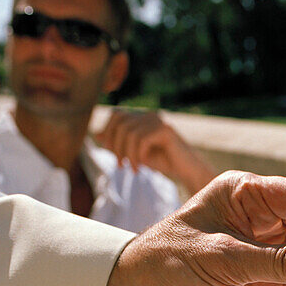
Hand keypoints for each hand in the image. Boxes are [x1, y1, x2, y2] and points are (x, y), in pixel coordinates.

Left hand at [95, 110, 214, 193]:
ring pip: (130, 133)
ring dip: (127, 154)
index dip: (109, 133)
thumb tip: (97, 134)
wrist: (188, 171)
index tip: (113, 154)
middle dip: (116, 145)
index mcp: (143, 117)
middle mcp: (150, 114)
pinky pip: (142, 140)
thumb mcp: (135, 153)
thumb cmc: (163, 161)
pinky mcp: (165, 130)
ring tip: (132, 169)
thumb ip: (119, 143)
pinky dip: (138, 155)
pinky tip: (142, 166)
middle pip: (120, 122)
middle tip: (120, 165)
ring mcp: (159, 120)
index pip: (116, 115)